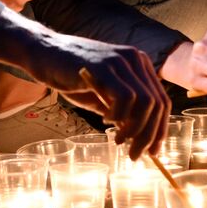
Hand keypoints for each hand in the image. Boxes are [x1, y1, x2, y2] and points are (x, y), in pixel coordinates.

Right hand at [34, 35, 169, 159]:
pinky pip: (125, 97)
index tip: (153, 152)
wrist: (44, 52)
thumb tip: (138, 137)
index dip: (160, 129)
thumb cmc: (72, 74)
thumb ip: (122, 110)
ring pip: (146, 102)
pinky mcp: (104, 66)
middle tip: (134, 154)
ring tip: (118, 140)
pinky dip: (119, 115)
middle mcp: (135, 60)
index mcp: (139, 65)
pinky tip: (105, 120)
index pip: (162, 101)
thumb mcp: (102, 94)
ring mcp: (121, 61)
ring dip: (135, 128)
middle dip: (149, 135)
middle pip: (157, 104)